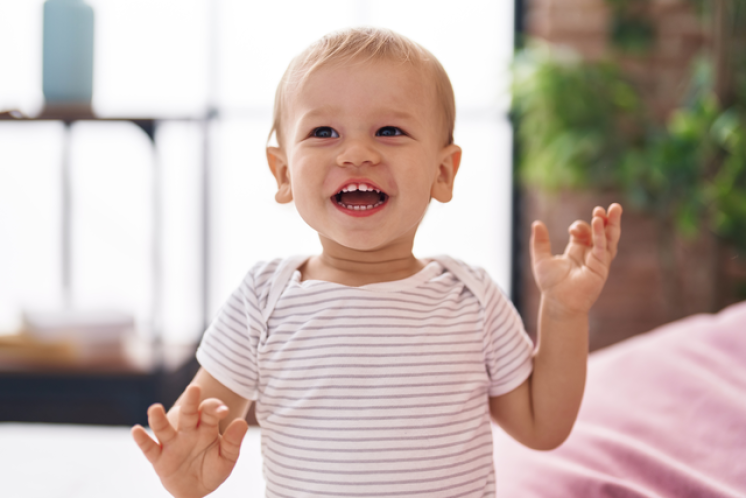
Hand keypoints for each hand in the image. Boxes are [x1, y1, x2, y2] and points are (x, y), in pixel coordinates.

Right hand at [131, 385, 248, 497]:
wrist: (196, 488)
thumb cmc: (213, 467)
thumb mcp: (227, 458)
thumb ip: (234, 441)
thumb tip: (242, 422)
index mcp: (206, 428)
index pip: (210, 412)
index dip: (215, 408)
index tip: (223, 410)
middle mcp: (188, 431)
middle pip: (188, 413)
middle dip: (190, 401)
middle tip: (194, 388)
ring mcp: (172, 443)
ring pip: (164, 428)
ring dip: (158, 419)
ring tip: (155, 408)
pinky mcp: (159, 458)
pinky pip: (149, 448)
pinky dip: (142, 440)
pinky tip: (136, 430)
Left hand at [531, 203, 622, 315]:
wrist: (558, 302)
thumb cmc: (549, 284)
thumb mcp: (541, 258)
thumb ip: (540, 241)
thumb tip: (536, 223)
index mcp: (577, 251)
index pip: (585, 233)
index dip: (580, 227)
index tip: (573, 229)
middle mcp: (590, 255)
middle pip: (602, 233)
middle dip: (605, 220)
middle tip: (605, 207)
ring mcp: (597, 261)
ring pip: (609, 239)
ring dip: (612, 224)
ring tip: (614, 208)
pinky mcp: (601, 268)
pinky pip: (603, 249)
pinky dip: (601, 236)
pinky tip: (599, 224)